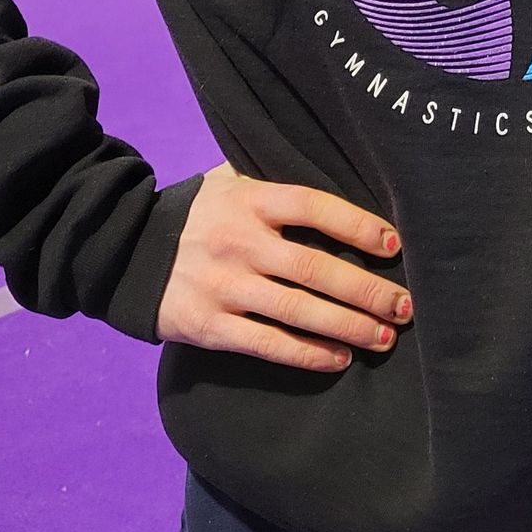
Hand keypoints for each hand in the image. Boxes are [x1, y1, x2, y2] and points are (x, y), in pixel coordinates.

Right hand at [156, 165, 410, 372]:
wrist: (126, 250)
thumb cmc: (199, 214)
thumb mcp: (229, 181)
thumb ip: (276, 180)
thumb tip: (341, 172)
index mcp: (249, 199)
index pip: (314, 206)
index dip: (357, 225)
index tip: (394, 244)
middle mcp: (238, 241)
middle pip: (314, 267)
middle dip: (367, 290)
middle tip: (405, 307)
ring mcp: (223, 285)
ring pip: (296, 310)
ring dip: (347, 327)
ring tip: (384, 339)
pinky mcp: (208, 325)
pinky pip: (267, 343)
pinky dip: (306, 354)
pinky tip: (338, 359)